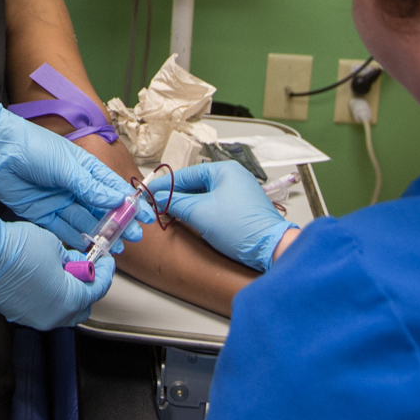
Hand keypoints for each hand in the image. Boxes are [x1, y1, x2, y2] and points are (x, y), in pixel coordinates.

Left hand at [0, 96, 145, 246]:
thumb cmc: (33, 148)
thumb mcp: (66, 166)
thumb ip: (90, 186)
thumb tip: (116, 200)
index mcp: (84, 168)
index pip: (112, 187)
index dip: (130, 202)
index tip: (146, 217)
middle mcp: (74, 185)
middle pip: (100, 208)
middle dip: (118, 223)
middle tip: (132, 237)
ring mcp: (59, 200)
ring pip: (84, 221)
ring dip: (100, 234)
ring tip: (116, 247)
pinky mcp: (42, 212)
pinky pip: (63, 229)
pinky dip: (77, 238)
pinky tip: (90, 246)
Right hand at [0, 215, 114, 328]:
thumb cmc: (15, 249)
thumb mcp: (53, 245)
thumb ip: (70, 259)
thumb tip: (76, 264)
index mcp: (69, 300)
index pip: (97, 288)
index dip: (104, 272)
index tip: (104, 261)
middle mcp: (54, 316)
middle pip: (82, 307)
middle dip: (87, 288)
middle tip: (82, 267)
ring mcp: (35, 318)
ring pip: (62, 311)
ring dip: (67, 294)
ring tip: (61, 271)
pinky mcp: (19, 316)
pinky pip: (43, 310)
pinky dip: (49, 297)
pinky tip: (43, 279)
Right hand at [143, 163, 293, 272]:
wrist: (270, 249)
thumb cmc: (238, 227)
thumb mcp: (200, 213)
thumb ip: (175, 203)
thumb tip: (158, 199)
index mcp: (225, 170)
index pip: (187, 174)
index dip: (165, 186)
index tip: (149, 194)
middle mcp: (233, 177)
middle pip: (195, 184)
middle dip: (177, 196)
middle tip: (157, 206)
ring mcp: (240, 193)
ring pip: (204, 196)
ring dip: (188, 205)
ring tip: (171, 214)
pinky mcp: (242, 209)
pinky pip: (214, 205)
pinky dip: (201, 211)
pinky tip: (190, 220)